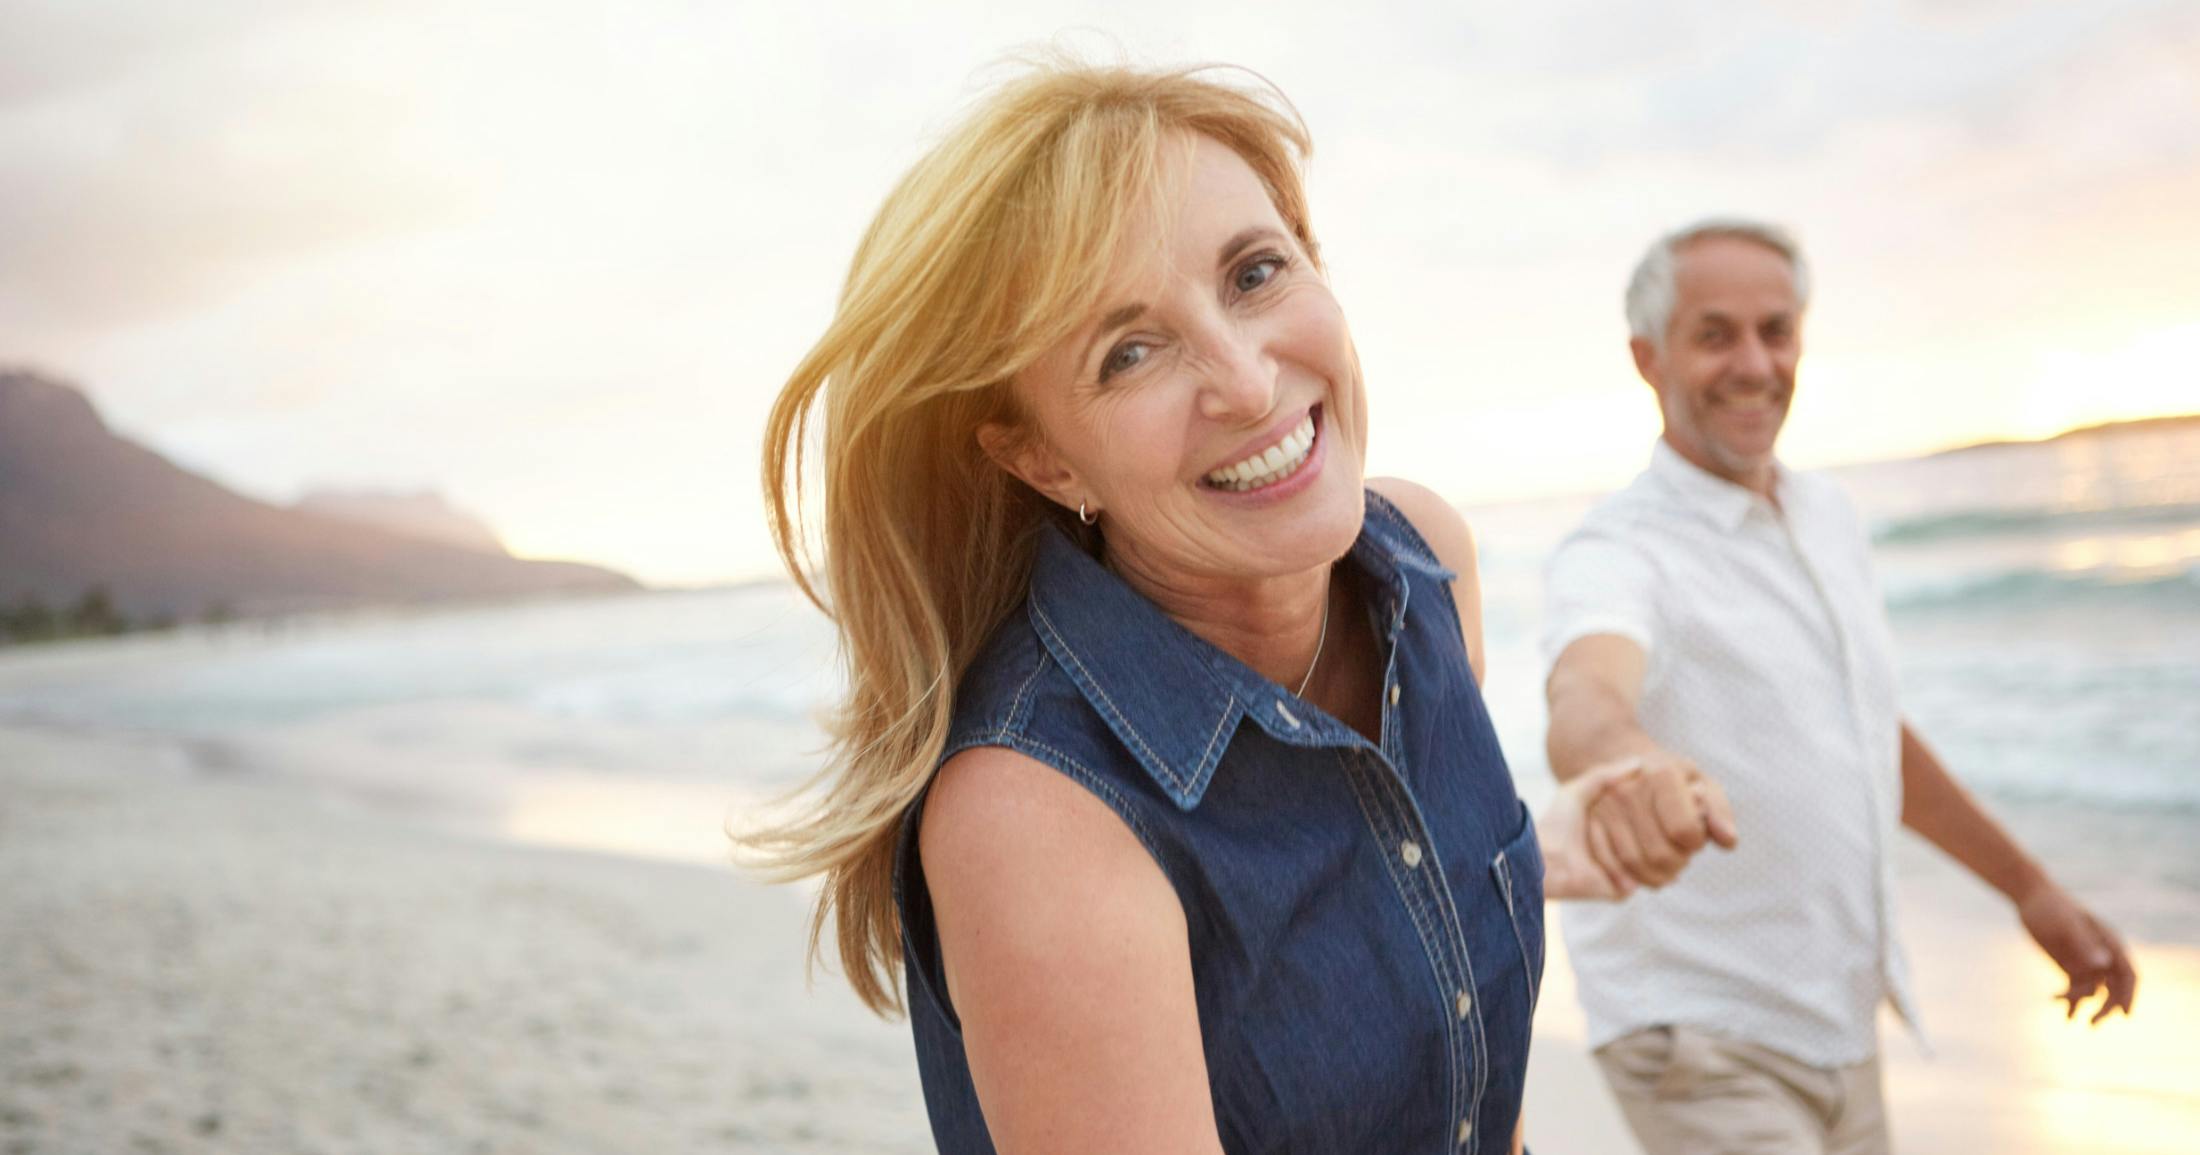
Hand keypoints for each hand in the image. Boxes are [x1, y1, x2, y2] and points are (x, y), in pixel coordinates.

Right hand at [1579, 750, 1737, 895]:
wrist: (1623, 763)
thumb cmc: (1671, 780)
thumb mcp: (1702, 785)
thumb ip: (1718, 812)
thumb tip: (1727, 840)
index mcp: (1660, 775)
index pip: (1684, 829)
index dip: (1695, 843)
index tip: (1695, 838)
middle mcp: (1627, 789)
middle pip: (1659, 852)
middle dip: (1677, 864)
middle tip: (1681, 858)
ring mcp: (1604, 807)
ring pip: (1633, 863)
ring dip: (1655, 876)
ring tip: (1665, 868)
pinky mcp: (1588, 824)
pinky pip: (1609, 865)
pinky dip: (1628, 878)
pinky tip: (1641, 873)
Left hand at [2017, 881, 2136, 1023]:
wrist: (2029, 897)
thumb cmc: (2050, 906)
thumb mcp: (2065, 925)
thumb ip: (2083, 944)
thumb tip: (2103, 964)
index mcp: (2108, 942)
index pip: (2127, 973)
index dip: (2129, 995)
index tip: (2124, 1015)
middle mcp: (2101, 954)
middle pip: (2113, 988)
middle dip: (2107, 1007)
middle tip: (2093, 1025)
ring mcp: (2086, 961)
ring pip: (2094, 991)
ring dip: (2086, 1006)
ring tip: (2070, 1019)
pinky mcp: (2070, 965)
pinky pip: (2076, 989)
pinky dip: (2072, 1002)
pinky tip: (2066, 1016)